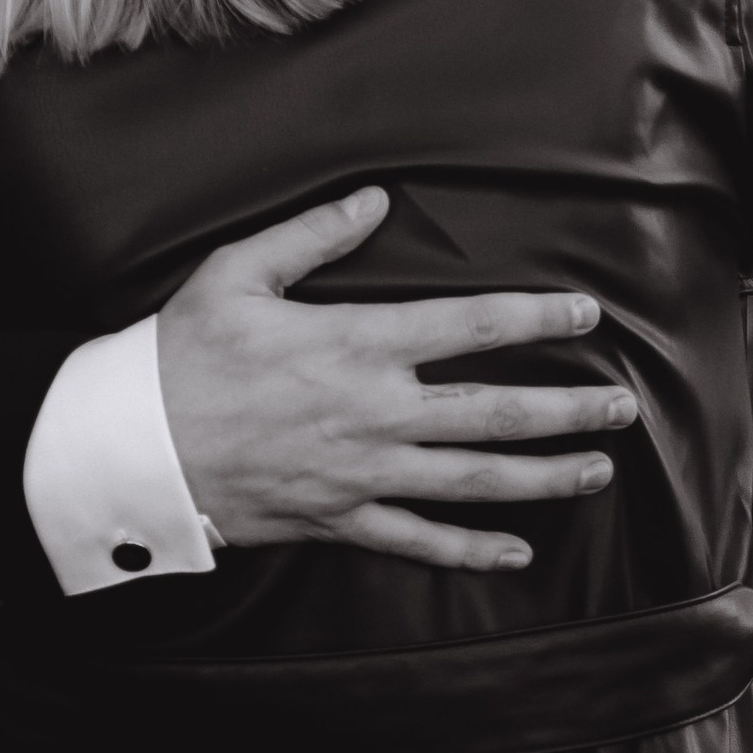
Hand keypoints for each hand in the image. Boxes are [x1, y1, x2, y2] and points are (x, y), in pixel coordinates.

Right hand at [154, 189, 638, 572]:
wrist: (131, 448)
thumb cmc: (180, 353)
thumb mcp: (238, 272)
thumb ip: (315, 234)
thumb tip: (377, 200)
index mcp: (358, 342)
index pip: (472, 325)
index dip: (537, 315)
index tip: (586, 312)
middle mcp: (376, 412)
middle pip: (495, 412)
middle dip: (567, 409)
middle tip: (622, 408)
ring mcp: (362, 473)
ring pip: (473, 480)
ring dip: (542, 477)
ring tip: (596, 471)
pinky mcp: (338, 518)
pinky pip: (417, 541)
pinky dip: (470, 550)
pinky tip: (516, 552)